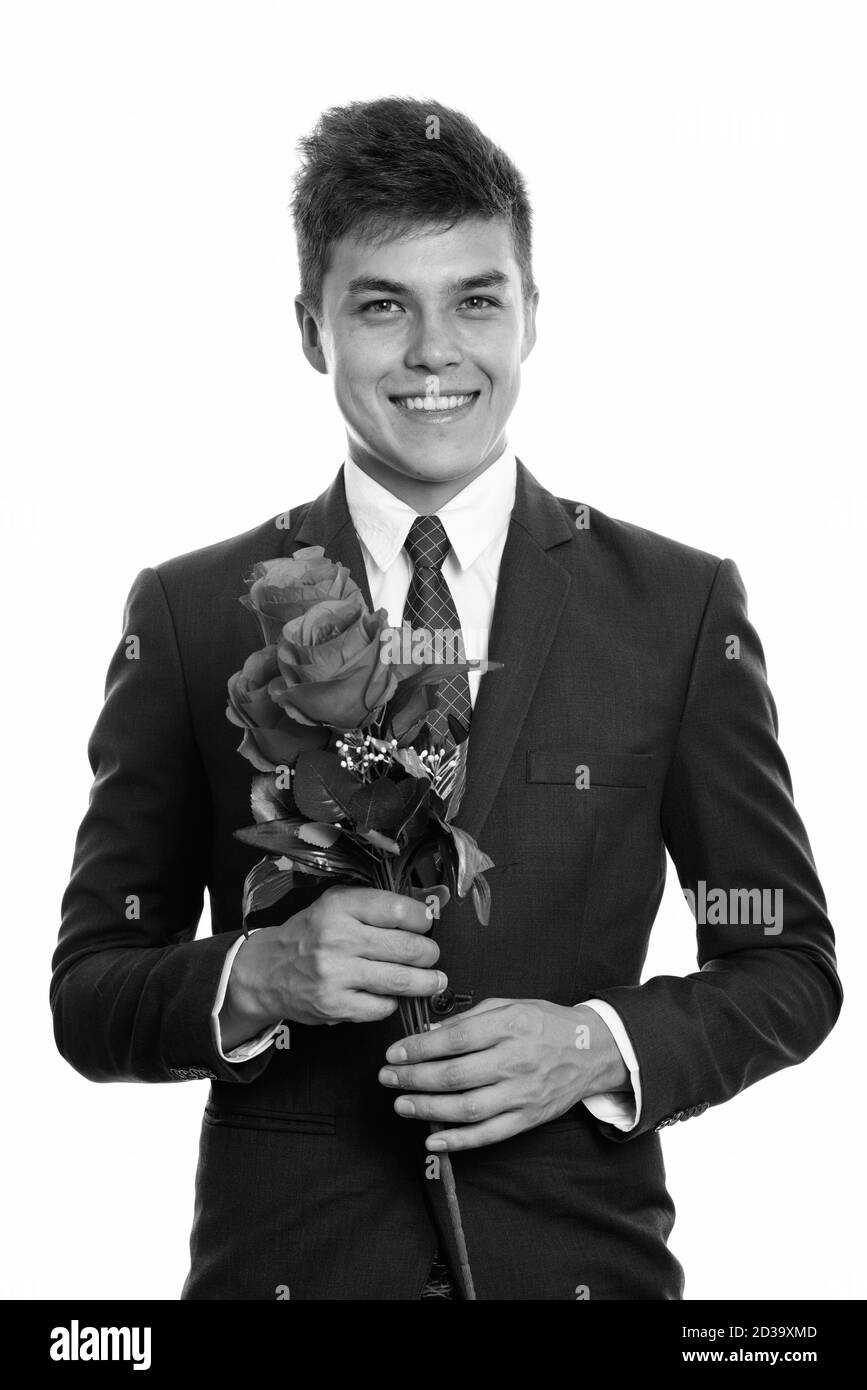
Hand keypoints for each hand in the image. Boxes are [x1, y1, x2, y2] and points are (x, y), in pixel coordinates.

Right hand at [218, 886, 444, 1045]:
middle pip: (407, 948)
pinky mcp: (335, 1006)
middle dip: (429, 954)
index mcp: (339, 907)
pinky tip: (391, 995)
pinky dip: (393, 1002)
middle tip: (432, 956)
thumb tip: (423, 913)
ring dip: (426, 982)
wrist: (267, 971)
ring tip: (435, 981)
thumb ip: (373, 905)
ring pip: (400, 980)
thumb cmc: (310, 934)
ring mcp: (335, 975)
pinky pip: (382, 1007)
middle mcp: (337, 939)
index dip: (422, 919)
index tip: (426, 924)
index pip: (398, 910)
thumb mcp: (334, 904)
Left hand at [377, 998, 629, 1150]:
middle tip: (387, 1078)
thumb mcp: (510, 1004)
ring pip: (468, 1107)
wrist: (594, 1051)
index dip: (419, 1048)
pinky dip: (459, 1141)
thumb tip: (429, 1032)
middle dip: (415, 1078)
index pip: (455, 1039)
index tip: (394, 1053)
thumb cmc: (546, 1023)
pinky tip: (432, 1139)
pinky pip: (489, 1135)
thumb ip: (469, 1017)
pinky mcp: (528, 1118)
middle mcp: (516, 1060)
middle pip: (456, 1074)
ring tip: (401, 1104)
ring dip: (428, 1109)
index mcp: (511, 1025)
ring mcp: (523, 1093)